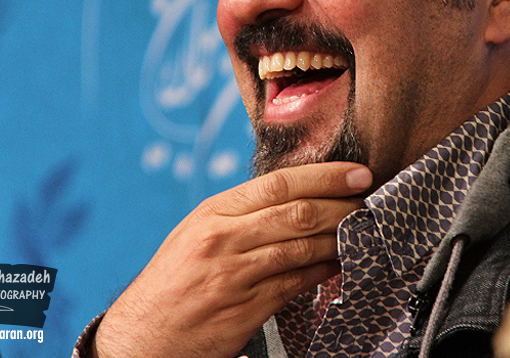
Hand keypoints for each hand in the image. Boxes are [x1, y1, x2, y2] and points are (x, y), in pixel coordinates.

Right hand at [93, 161, 371, 357]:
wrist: (141, 336)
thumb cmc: (174, 282)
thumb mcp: (198, 234)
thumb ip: (242, 214)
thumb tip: (297, 196)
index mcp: (213, 213)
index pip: (278, 183)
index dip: (324, 176)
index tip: (356, 172)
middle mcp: (223, 240)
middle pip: (296, 212)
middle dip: (341, 204)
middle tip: (368, 200)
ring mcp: (234, 276)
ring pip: (300, 248)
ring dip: (337, 237)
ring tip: (361, 229)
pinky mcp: (245, 310)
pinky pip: (295, 284)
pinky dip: (322, 272)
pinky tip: (338, 263)